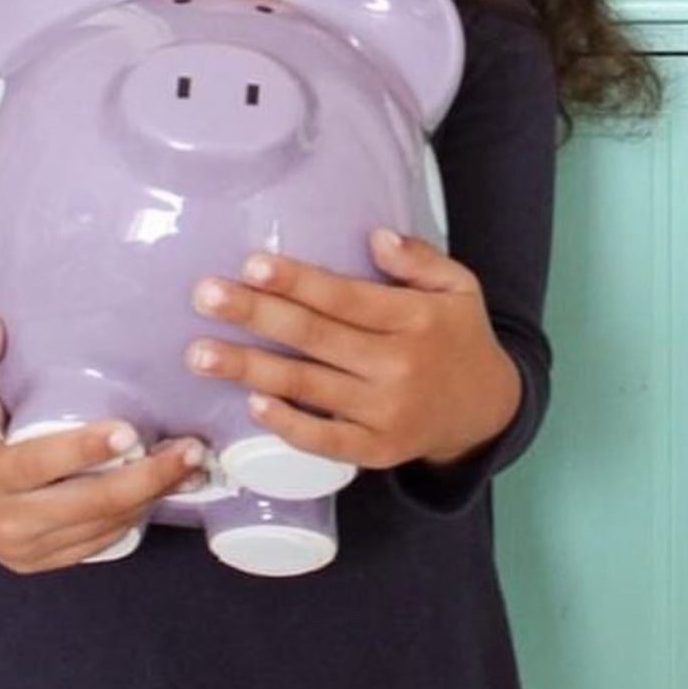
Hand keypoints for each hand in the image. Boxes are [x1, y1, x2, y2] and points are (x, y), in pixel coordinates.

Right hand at [0, 321, 205, 573]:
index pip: (38, 466)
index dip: (84, 450)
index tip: (130, 432)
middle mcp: (8, 521)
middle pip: (89, 504)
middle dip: (146, 478)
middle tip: (190, 448)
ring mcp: (30, 548)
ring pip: (104, 526)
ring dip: (154, 496)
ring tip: (193, 463)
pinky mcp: (49, 559)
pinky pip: (103, 542)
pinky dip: (141, 515)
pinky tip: (172, 486)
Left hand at [186, 230, 522, 470]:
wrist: (488, 410)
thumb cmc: (461, 337)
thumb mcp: (460, 286)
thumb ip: (420, 259)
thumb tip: (375, 237)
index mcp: (418, 318)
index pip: (347, 297)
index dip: (298, 282)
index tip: (251, 265)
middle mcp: (400, 365)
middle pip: (316, 337)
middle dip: (256, 315)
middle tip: (205, 297)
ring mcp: (387, 412)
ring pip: (308, 386)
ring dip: (249, 369)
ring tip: (200, 354)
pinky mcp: (377, 450)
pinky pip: (324, 439)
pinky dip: (288, 424)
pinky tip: (252, 404)